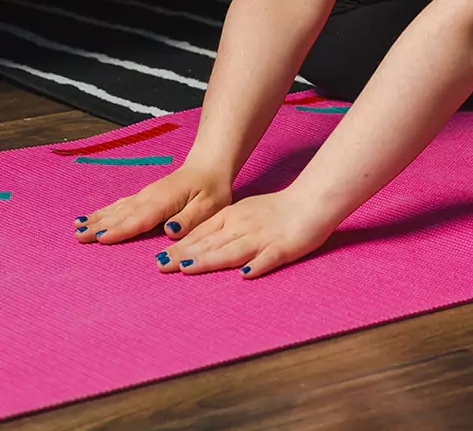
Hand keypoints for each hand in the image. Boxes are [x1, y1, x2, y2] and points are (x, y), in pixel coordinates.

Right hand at [72, 163, 232, 243]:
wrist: (210, 165)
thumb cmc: (212, 187)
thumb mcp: (210, 205)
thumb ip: (190, 218)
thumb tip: (170, 231)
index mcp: (165, 201)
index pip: (141, 218)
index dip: (122, 229)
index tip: (101, 238)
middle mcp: (150, 197)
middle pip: (122, 214)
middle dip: (100, 226)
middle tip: (78, 237)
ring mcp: (145, 195)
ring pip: (117, 209)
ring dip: (97, 219)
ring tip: (77, 228)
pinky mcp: (144, 196)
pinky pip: (120, 205)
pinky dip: (104, 212)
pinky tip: (91, 217)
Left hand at [152, 189, 339, 278]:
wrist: (313, 199)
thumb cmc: (280, 208)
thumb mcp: (246, 211)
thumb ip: (225, 226)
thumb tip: (199, 243)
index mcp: (235, 217)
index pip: (203, 233)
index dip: (181, 246)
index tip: (158, 259)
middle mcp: (244, 227)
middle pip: (211, 243)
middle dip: (184, 256)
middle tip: (160, 267)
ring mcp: (263, 238)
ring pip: (233, 250)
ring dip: (209, 260)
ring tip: (187, 269)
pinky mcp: (284, 247)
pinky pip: (269, 258)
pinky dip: (257, 265)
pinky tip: (245, 274)